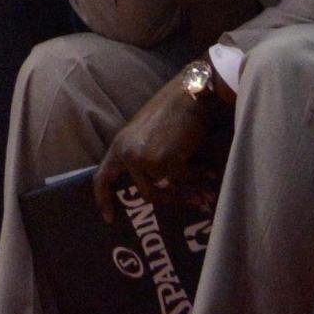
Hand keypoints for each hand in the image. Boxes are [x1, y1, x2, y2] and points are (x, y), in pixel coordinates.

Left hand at [93, 70, 211, 217]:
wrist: (191, 94)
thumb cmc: (174, 112)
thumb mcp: (149, 136)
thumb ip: (148, 159)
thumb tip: (164, 189)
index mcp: (120, 145)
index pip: (102, 177)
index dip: (104, 199)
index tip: (109, 218)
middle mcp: (128, 153)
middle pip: (146, 193)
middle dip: (171, 201)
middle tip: (194, 201)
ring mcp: (146, 158)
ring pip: (168, 190)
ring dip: (189, 191)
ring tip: (207, 188)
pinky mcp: (167, 161)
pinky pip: (185, 181)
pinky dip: (200, 178)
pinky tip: (210, 170)